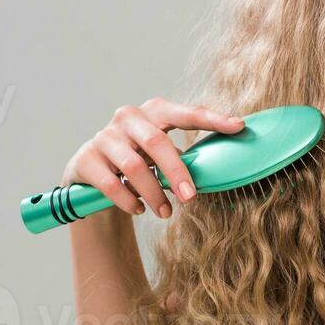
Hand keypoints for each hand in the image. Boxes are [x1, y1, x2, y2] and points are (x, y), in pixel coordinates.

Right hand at [60, 97, 243, 220]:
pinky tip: (139, 209)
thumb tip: (220, 173)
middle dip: (177, 172)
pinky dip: (128, 200)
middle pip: (157, 143)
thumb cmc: (140, 161)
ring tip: (166, 213)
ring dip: (153, 194)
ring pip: (134, 167)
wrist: (91, 173)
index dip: (213, 119)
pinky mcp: (86, 158)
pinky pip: (111, 184)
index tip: (239, 126)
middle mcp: (128, 117)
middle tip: (191, 197)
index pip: (186, 113)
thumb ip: (185, 157)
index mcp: (154, 112)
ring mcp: (104, 136)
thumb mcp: (162, 155)